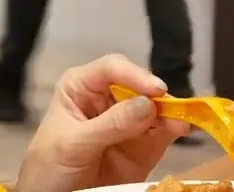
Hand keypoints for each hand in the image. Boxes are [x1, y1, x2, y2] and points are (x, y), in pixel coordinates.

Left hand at [16, 55, 187, 191]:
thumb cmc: (50, 163)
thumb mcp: (74, 143)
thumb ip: (110, 124)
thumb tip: (148, 104)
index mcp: (82, 86)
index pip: (111, 69)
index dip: (135, 75)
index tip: (155, 90)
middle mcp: (107, 97)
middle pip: (139, 86)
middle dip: (156, 95)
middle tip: (172, 109)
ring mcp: (127, 120)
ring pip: (155, 108)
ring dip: (171, 112)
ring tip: (182, 121)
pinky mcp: (142, 144)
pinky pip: (162, 132)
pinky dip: (175, 129)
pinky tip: (183, 129)